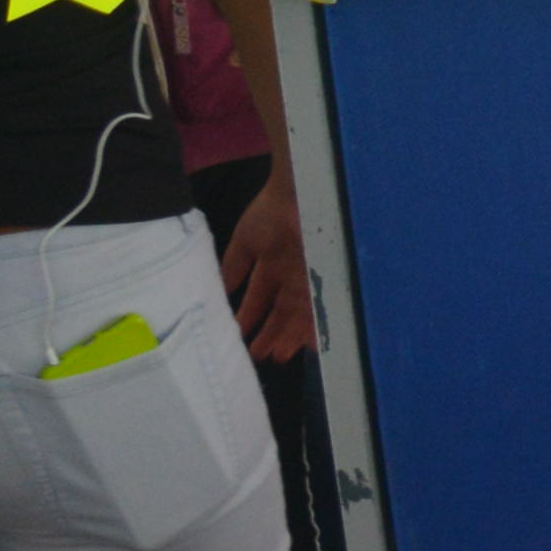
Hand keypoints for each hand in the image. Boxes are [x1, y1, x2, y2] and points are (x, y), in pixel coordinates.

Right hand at [217, 170, 315, 360]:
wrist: (301, 194)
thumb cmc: (270, 213)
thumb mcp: (245, 242)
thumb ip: (234, 266)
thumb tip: (222, 290)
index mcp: (272, 266)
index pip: (260, 300)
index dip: (252, 319)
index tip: (244, 340)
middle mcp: (293, 276)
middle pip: (282, 312)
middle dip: (272, 334)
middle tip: (263, 356)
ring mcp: (312, 278)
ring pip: (300, 314)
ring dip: (289, 334)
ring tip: (280, 355)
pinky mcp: (329, 279)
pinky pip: (322, 307)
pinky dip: (316, 324)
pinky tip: (311, 343)